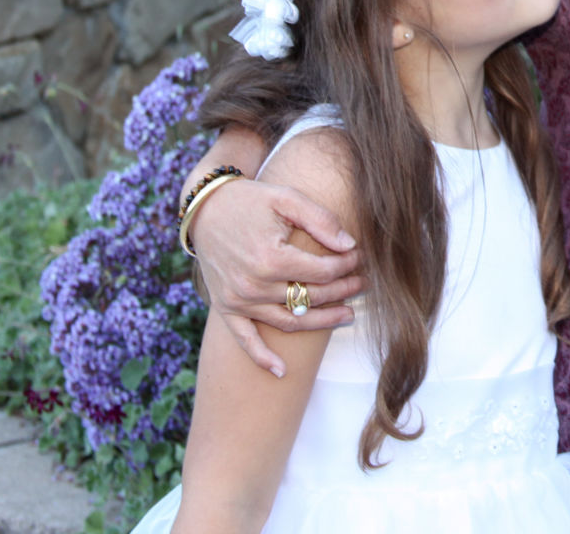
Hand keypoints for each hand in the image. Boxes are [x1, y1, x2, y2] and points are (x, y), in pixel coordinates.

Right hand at [190, 176, 364, 376]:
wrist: (206, 209)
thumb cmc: (251, 201)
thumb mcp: (286, 198)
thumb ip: (320, 220)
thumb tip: (349, 246)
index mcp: (271, 259)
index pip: (323, 272)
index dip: (347, 265)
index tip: (360, 257)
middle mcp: (253, 285)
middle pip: (311, 297)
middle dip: (343, 291)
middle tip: (364, 283)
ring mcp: (238, 301)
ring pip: (289, 322)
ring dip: (322, 322)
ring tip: (349, 315)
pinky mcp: (226, 308)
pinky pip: (245, 340)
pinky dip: (262, 358)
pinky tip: (282, 371)